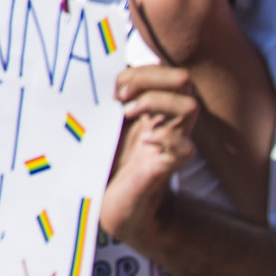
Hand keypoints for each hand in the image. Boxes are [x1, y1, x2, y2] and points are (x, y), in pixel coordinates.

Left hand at [100, 63, 198, 244]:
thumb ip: (99, 99)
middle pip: (183, 80)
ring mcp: (166, 143)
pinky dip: (166, 139)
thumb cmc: (97, 162)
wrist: (104, 206)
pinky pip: (187, 148)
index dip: (139, 71)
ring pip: (191, 107)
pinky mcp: (164, 167)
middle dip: (151, 78)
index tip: (112, 87)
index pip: (163, 71)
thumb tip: (83, 70)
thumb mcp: (96, 124)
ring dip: (158, 103)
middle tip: (122, 97)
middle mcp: (162, 122)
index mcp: (147, 109)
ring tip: (130, 116)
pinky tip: (145, 143)